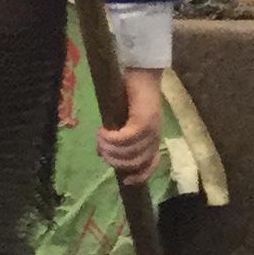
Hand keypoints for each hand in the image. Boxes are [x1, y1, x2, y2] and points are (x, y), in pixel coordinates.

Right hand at [96, 66, 163, 180]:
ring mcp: (151, 130)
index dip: (139, 176)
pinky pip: (125, 139)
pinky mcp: (143, 120)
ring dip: (110, 149)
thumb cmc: (132, 95)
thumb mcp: (126, 119)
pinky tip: (101, 131)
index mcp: (153, 138)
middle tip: (100, 151)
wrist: (143, 73)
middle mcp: (154, 137)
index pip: (151, 165)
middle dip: (115, 161)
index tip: (125, 181)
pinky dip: (111, 139)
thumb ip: (120, 135)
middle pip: (135, 162)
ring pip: (128, 152)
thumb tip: (103, 151)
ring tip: (99, 139)